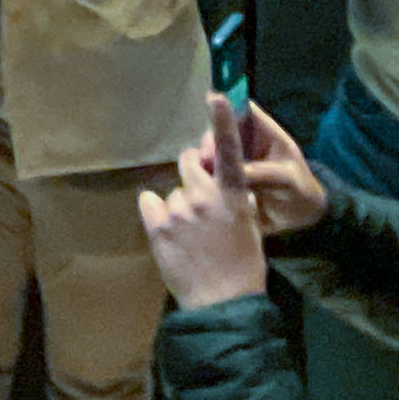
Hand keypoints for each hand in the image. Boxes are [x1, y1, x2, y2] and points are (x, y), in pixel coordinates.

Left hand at [136, 99, 274, 310]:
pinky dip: (156, 214)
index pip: (228, 153)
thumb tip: (224, 181)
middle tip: (200, 202)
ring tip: (191, 235)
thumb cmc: (242, 266)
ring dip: (178, 204)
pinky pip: (150, 202)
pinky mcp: (157, 225)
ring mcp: (179, 210)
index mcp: (233, 197)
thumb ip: (234, 198)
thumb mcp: (248, 226)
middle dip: (193, 173)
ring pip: (172, 190)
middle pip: (189, 163)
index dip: (222, 123)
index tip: (217, 96)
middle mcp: (205, 196)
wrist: (223, 303)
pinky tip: (171, 235)